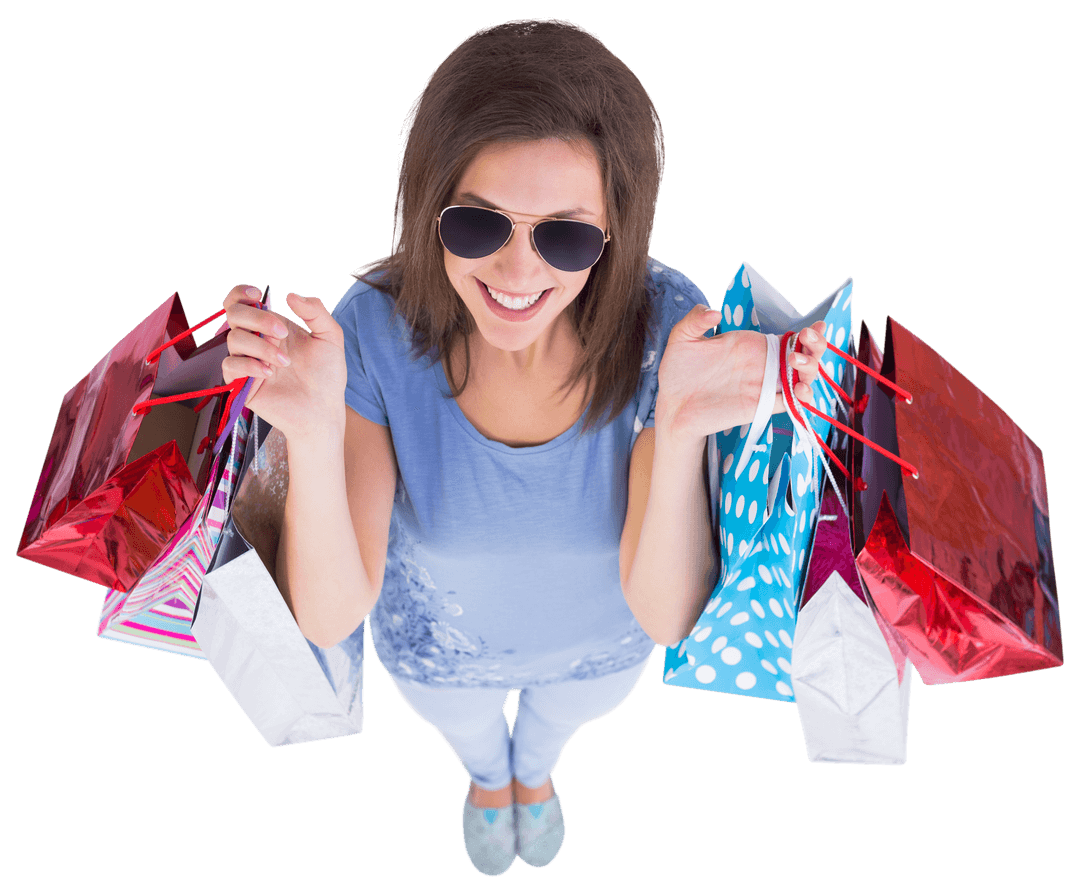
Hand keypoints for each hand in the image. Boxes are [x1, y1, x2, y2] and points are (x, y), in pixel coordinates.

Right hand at [220, 285, 347, 442]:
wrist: (323, 410)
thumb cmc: (327, 376)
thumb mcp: (330, 337)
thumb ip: (316, 312)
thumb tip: (291, 295)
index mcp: (273, 327)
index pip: (242, 302)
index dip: (241, 293)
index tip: (258, 296)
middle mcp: (257, 341)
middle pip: (233, 314)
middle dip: (257, 319)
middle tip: (283, 334)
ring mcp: (248, 361)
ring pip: (233, 339)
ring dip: (261, 347)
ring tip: (285, 363)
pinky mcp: (242, 383)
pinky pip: (230, 365)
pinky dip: (248, 365)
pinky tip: (268, 373)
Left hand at [654, 303, 828, 445]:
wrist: (671, 405)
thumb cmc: (678, 371)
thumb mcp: (682, 338)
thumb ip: (696, 319)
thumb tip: (714, 312)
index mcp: (751, 345)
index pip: (789, 337)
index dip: (809, 332)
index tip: (814, 327)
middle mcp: (763, 365)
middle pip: (804, 355)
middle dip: (816, 346)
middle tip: (808, 339)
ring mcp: (763, 386)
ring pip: (802, 377)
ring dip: (810, 368)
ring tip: (796, 361)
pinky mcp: (760, 407)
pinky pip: (789, 403)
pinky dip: (801, 397)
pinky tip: (800, 389)